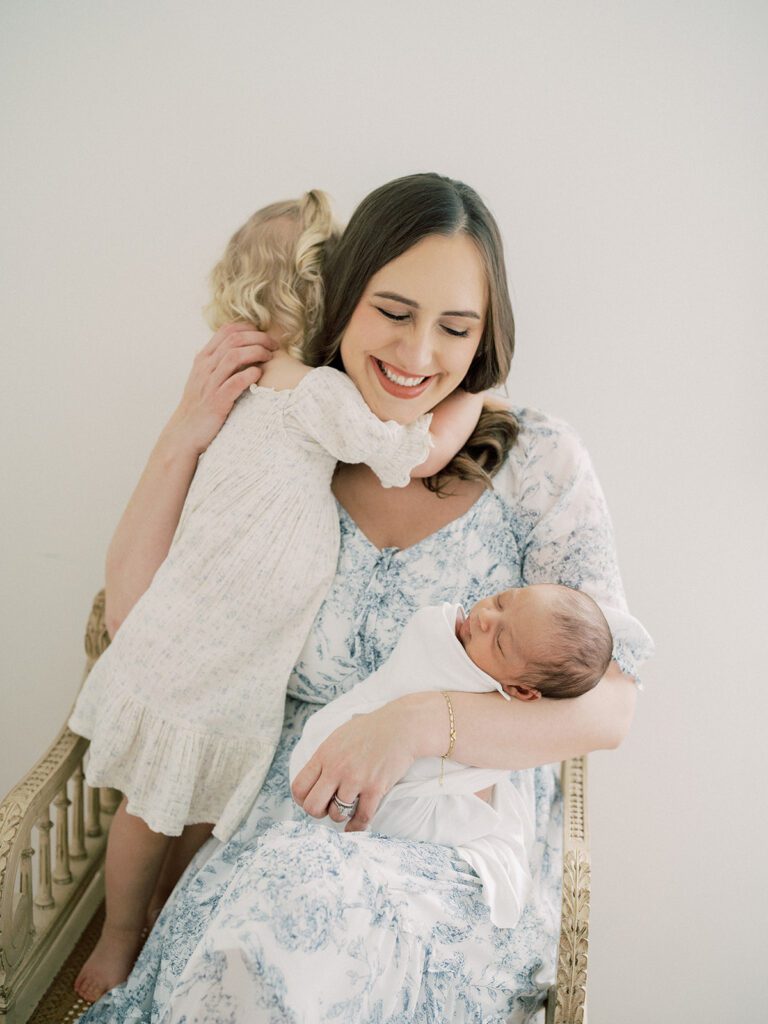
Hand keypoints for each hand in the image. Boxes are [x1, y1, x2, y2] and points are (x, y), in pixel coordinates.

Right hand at [165, 323, 277, 455]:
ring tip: (269, 357)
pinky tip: (259, 375)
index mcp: (204, 358)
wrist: (185, 433)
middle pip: (234, 339)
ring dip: (256, 352)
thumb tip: (232, 349)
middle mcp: (206, 367)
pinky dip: (249, 375)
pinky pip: (235, 382)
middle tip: (274, 346)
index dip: (249, 328)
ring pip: (234, 356)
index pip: (227, 330)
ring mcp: (210, 383)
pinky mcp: (217, 401)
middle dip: (259, 338)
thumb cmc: (199, 406)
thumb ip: (216, 362)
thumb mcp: (203, 379)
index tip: (264, 335)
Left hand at [290, 701, 417, 831]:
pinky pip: (362, 817)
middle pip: (312, 806)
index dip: (302, 800)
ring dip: (342, 815)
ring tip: (348, 806)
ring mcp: (356, 779)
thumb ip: (325, 757)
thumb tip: (314, 775)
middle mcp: (336, 768)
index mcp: (324, 755)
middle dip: (318, 812)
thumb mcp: (339, 736)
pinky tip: (357, 824)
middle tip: (328, 807)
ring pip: (337, 814)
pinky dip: (358, 825)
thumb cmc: (370, 729)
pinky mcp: (375, 788)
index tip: (311, 800)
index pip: (298, 787)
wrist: (400, 726)